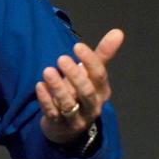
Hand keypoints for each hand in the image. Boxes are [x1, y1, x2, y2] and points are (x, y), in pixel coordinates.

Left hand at [36, 28, 124, 143]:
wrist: (69, 127)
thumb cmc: (80, 93)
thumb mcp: (92, 76)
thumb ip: (102, 55)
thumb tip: (118, 32)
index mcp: (101, 91)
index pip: (99, 76)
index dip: (90, 61)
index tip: (78, 46)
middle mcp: (92, 105)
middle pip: (86, 91)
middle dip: (75, 75)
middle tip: (61, 58)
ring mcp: (76, 118)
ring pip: (68, 104)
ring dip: (58, 87)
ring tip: (47, 71)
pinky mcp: (59, 125)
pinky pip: (52, 113)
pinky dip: (46, 100)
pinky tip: (39, 86)